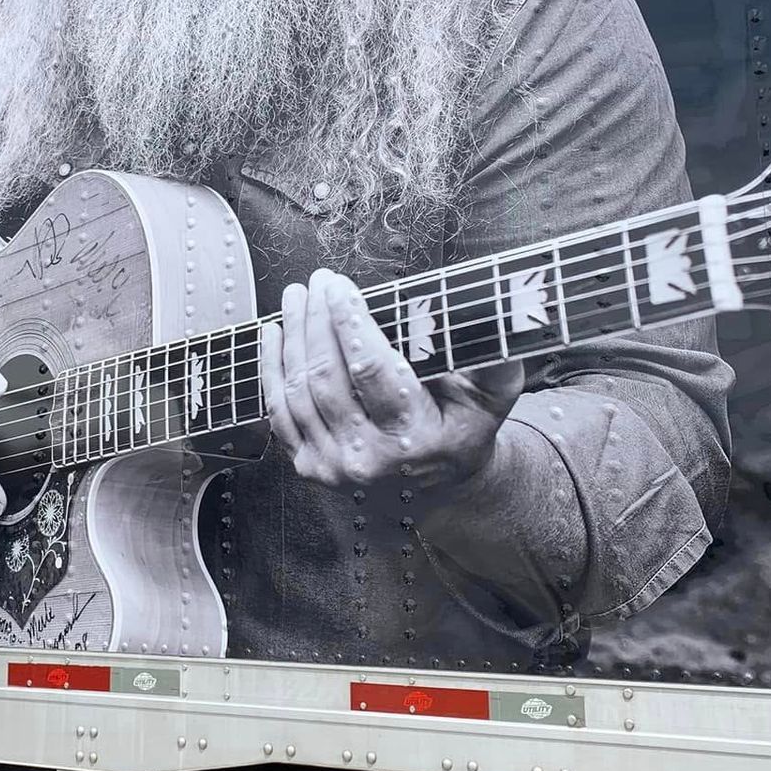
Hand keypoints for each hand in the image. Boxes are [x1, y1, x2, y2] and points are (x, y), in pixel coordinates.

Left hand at [259, 269, 524, 491]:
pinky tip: (274, 334)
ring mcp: (335, 467)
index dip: (349, 323)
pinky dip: (272, 368)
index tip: (339, 287)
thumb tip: (498, 314)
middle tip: (317, 282)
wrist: (438, 488)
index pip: (371, 370)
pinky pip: (280, 412)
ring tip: (297, 297)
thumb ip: (493, 358)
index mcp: (413, 438)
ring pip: (299, 390)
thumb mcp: (491, 398)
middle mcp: (369, 458)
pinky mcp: (312, 468)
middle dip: (316, 321)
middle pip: (327, 376)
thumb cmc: (462, 431)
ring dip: (293, 336)